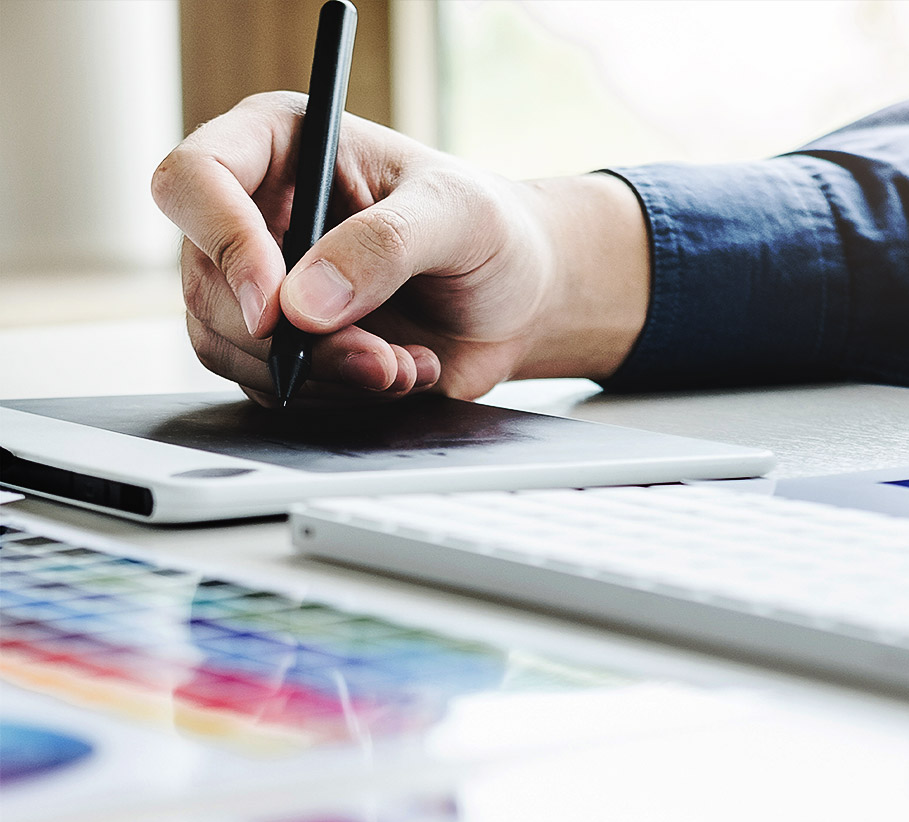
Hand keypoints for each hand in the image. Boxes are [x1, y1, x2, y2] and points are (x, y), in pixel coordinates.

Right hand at [151, 91, 648, 406]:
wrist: (519, 297)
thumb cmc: (490, 229)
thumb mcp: (457, 215)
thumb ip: (385, 245)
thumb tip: (302, 304)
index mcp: (279, 144)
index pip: (193, 180)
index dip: (221, 243)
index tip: (278, 306)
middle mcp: (252, 211)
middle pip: (205, 285)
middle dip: (294, 340)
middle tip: (382, 355)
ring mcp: (257, 284)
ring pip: (228, 348)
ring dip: (322, 376)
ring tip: (406, 363)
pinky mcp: (277, 346)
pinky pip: (269, 388)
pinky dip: (336, 395)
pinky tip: (401, 372)